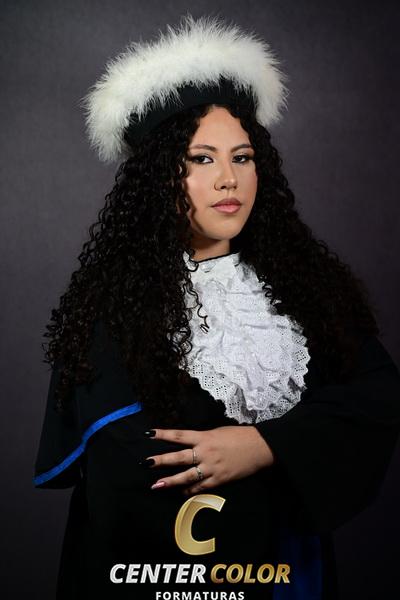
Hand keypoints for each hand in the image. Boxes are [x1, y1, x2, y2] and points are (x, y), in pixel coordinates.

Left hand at [140, 425, 274, 494]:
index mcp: (205, 437)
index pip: (179, 435)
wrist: (260, 448)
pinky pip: (201, 487)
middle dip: (161, 460)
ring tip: (156, 485)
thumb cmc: (239, 436)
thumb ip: (202, 439)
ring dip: (171, 481)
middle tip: (146, 463)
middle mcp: (206, 452)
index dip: (163, 434)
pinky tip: (181, 492)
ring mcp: (212, 468)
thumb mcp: (218, 431)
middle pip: (179, 457)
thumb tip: (189, 444)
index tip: (149, 434)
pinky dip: (190, 490)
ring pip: (187, 476)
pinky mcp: (220, 479)